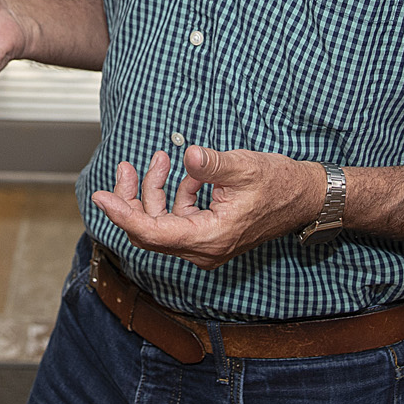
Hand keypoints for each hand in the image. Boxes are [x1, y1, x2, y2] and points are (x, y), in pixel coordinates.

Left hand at [90, 146, 326, 268]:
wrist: (305, 198)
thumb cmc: (279, 183)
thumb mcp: (244, 166)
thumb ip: (212, 164)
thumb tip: (188, 154)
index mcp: (209, 238)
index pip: (151, 233)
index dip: (122, 214)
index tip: (99, 196)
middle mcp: (203, 249)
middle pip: (149, 231)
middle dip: (133, 198)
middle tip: (124, 168)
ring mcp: (206, 244)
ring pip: (162, 223)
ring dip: (155, 191)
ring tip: (159, 159)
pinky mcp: (209, 235)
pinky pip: (178, 218)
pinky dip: (174, 194)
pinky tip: (185, 172)